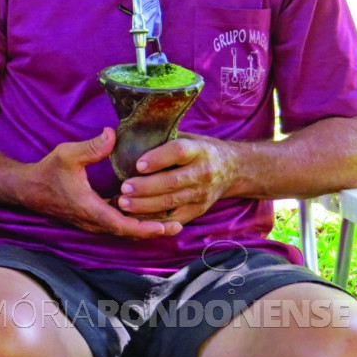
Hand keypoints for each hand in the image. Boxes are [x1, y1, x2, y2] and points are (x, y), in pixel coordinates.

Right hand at [25, 128, 181, 238]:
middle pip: (128, 232)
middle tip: (177, 226)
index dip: (145, 228)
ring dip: (144, 228)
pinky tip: (147, 213)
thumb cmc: (47, 172)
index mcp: (90, 209)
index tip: (166, 226)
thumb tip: (112, 134)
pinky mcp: (91, 218)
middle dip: (153, 230)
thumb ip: (91, 147)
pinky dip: (133, 222)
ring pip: (123, 230)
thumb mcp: (67, 154)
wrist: (28, 189)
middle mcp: (93, 221)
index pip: (122, 225)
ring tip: (169, 222)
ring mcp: (92, 222)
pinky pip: (116, 224)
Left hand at [116, 133, 239, 224]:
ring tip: (124, 203)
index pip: (178, 152)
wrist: (232, 169)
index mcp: (198, 150)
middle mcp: (203, 172)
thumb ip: (162, 138)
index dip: (158, 158)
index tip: (138, 164)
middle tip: (123, 188)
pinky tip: (137, 217)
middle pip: (172, 181)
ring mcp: (202, 194)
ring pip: (172, 201)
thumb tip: (127, 136)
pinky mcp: (199, 210)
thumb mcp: (187, 137)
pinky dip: (156, 220)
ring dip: (146, 205)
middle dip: (146, 187)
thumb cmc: (199, 150)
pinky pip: (175, 218)